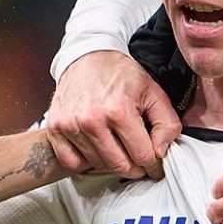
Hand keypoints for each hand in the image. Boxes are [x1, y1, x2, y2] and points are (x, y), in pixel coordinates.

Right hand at [46, 50, 179, 178]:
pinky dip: (85, 161)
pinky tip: (96, 148)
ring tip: (118, 146)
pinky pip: (72, 163)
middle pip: (120, 166)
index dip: (154, 163)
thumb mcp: (154, 92)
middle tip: (138, 158)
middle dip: (135, 167)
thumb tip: (161, 153)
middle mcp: (92, 120)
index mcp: (119, 111)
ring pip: (98, 165)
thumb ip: (167, 124)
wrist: (88, 56)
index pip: (142, 156)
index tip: (155, 161)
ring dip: (112, 162)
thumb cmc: (121, 74)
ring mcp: (71, 125)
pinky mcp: (55, 128)